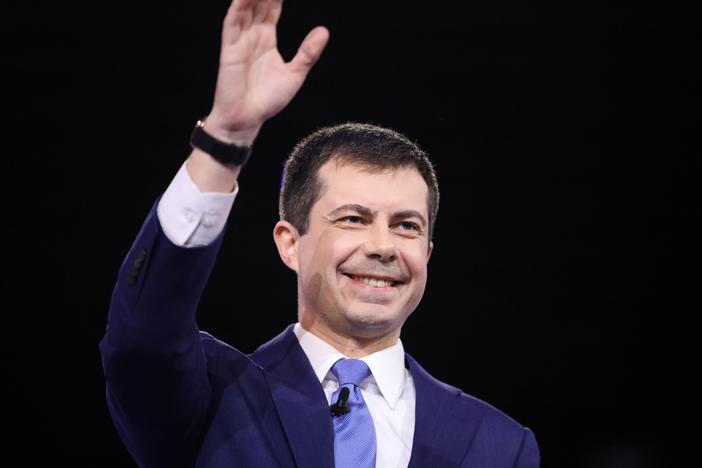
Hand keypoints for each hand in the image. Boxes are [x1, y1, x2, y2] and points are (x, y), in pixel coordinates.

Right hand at [206, 0, 328, 144]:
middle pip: (259, 3)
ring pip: (245, 8)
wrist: (247, 120)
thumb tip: (324, 31)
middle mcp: (252, 35)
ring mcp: (239, 40)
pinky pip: (232, 23)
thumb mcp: (295, 74)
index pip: (273, 8)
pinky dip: (238, 7)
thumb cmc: (267, 100)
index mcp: (266, 39)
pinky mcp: (229, 49)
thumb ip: (308, 52)